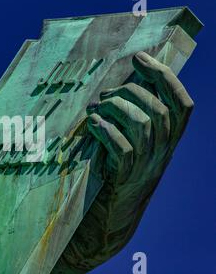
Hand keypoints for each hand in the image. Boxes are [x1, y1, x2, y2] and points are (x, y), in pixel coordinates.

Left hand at [86, 51, 193, 189]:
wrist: (113, 215)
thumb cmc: (118, 170)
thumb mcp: (135, 143)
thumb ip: (136, 117)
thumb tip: (124, 84)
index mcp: (170, 139)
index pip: (182, 102)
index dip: (163, 76)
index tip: (139, 58)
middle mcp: (164, 151)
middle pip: (158, 109)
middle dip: (128, 92)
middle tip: (104, 95)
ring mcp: (146, 165)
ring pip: (141, 124)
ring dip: (114, 109)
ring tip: (94, 110)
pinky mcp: (126, 177)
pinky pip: (123, 148)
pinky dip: (106, 131)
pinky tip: (92, 125)